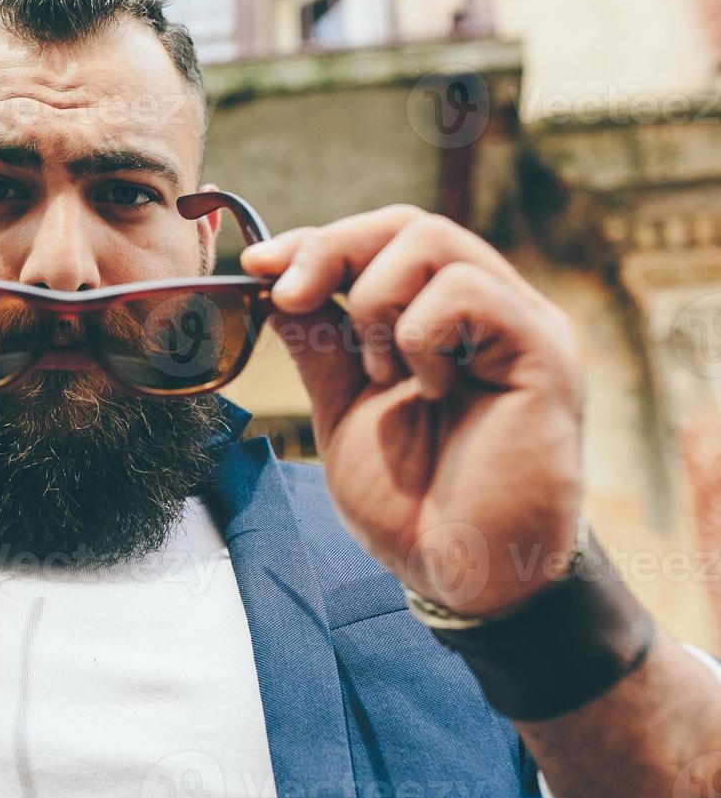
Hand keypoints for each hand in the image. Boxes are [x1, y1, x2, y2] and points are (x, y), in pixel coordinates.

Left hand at [241, 205, 585, 614]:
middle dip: (332, 250)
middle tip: (286, 297)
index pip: (384, 240)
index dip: (317, 242)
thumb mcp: (343, 407)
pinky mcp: (543, 351)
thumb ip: (321, 344)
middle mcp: (490, 310)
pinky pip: (468, 292)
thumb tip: (275, 283)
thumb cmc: (413, 501)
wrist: (460, 572)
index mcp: (445, 319)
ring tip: (380, 374)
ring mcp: (521, 325)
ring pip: (436, 244)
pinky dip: (421, 335)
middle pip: (409, 225)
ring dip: (378, 302)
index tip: (255, 266)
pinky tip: (429, 389)